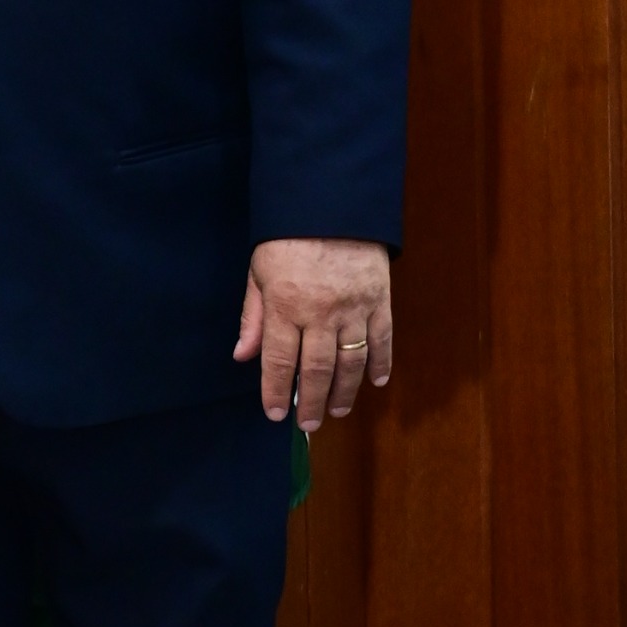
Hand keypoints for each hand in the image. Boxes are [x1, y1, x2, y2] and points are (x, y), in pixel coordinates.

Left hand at [233, 237, 392, 427]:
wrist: (332, 203)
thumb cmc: (287, 239)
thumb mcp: (258, 273)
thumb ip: (253, 317)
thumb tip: (243, 357)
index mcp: (286, 305)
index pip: (281, 361)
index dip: (277, 391)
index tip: (275, 414)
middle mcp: (321, 313)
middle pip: (318, 369)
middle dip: (312, 401)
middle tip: (308, 423)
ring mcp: (355, 308)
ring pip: (352, 361)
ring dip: (345, 391)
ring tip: (337, 410)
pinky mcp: (380, 300)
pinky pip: (382, 339)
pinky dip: (381, 363)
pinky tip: (376, 382)